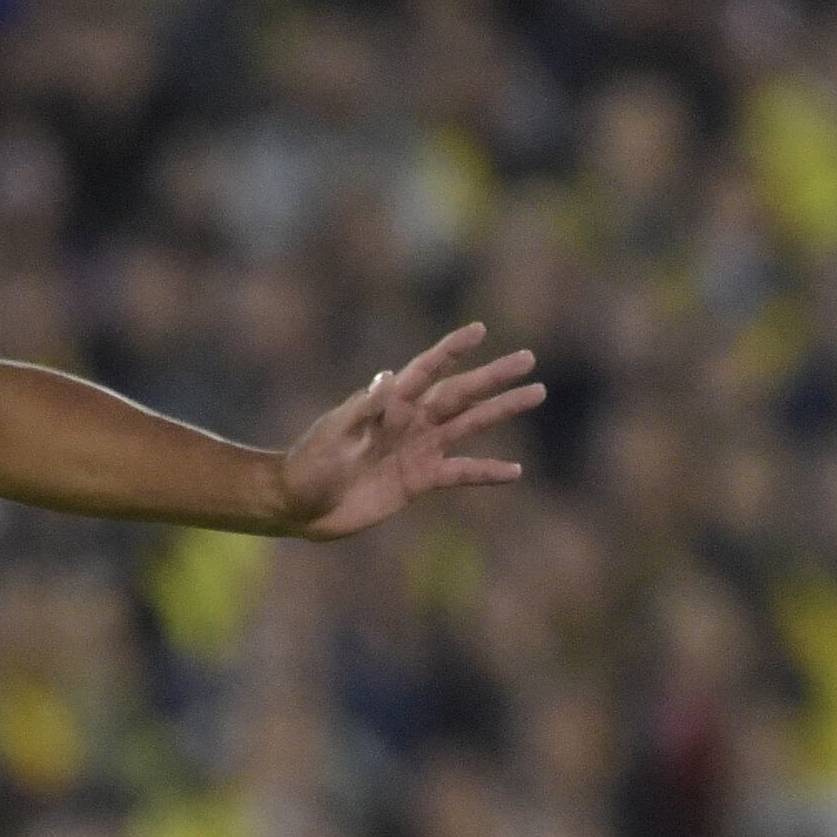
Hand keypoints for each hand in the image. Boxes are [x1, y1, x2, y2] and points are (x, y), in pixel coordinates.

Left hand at [273, 323, 544, 538]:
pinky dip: (487, 472)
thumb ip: (363, 409)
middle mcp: (409, 420)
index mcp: (387, 402)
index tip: (479, 331)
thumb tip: (388, 377)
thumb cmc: (310, 464)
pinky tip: (515, 471)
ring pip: (470, 424)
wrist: (300, 505)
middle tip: (528, 359)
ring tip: (536, 395)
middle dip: (493, 376)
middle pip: (460, 393)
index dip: (452, 350)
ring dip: (502, 411)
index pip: (426, 369)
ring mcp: (418, 449)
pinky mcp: (420, 480)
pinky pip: (461, 473)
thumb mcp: (333, 434)